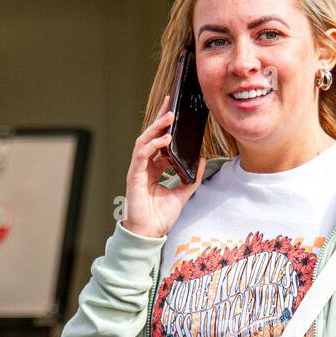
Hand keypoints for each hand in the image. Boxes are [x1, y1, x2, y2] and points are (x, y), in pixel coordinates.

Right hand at [123, 94, 207, 237]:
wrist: (149, 233)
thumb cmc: (160, 216)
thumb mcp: (182, 194)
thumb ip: (190, 177)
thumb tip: (201, 160)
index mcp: (153, 169)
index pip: (159, 142)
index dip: (165, 127)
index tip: (174, 111)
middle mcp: (144, 166)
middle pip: (151, 136)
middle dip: (160, 119)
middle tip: (171, 103)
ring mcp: (138, 170)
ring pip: (144, 141)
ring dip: (156, 127)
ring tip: (169, 116)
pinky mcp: (134, 175)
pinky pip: (142, 154)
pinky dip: (152, 144)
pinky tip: (164, 138)